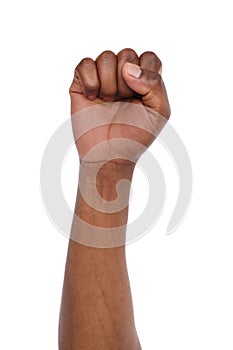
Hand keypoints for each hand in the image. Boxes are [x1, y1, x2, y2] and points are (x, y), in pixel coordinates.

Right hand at [70, 48, 169, 164]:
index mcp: (143, 81)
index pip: (149, 57)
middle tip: (123, 101)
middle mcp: (122, 77)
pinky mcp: (81, 84)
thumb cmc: (135, 136)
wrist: (109, 155)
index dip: (146, 73)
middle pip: (127, 53)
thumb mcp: (159, 112)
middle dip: (126, 81)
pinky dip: (90, 81)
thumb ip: (155, 84)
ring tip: (107, 100)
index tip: (142, 96)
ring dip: (108, 82)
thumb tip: (128, 67)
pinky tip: (92, 97)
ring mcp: (101, 79)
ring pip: (106, 56)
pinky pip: (84, 64)